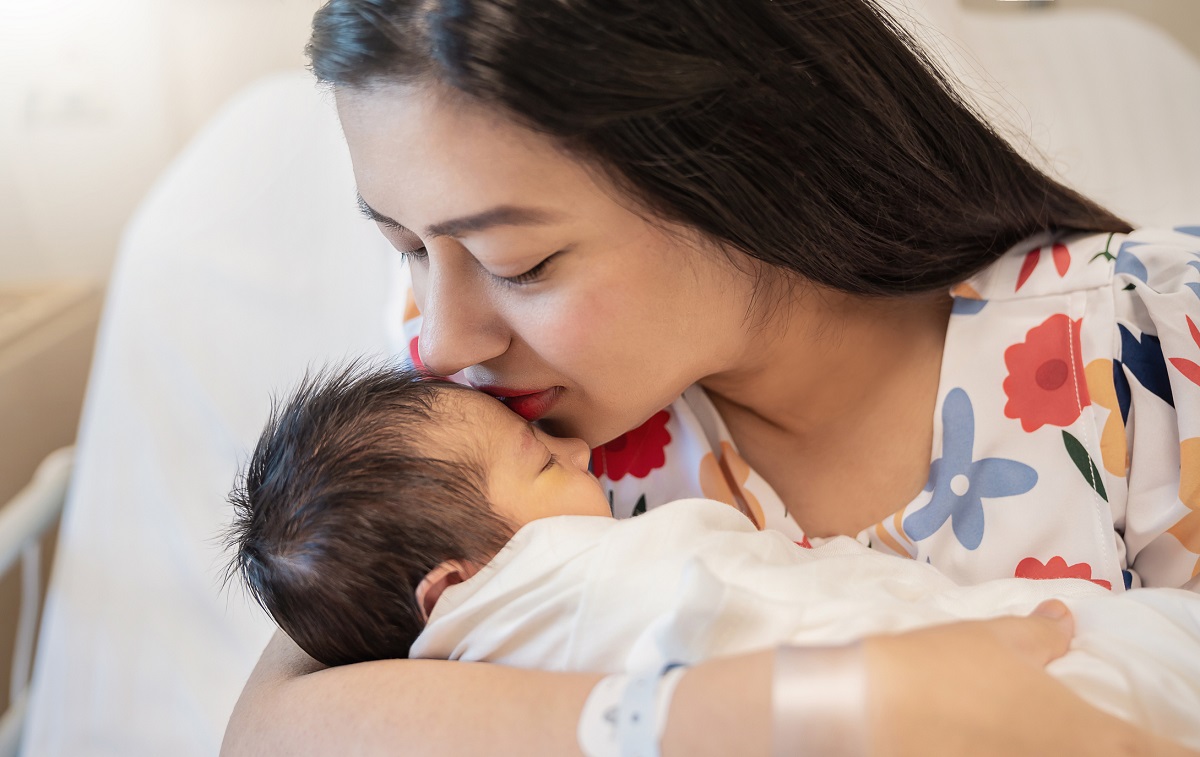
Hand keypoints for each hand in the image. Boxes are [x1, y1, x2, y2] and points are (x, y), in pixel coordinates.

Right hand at [864, 600, 1197, 756]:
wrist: (869, 710)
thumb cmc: (941, 668)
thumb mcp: (994, 640)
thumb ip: (1041, 634)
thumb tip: (1064, 617)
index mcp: (1086, 734)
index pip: (1154, 751)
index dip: (1174, 746)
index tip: (1178, 739)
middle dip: (1121, 747)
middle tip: (1112, 735)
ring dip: (1068, 751)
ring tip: (1045, 736)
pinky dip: (1020, 755)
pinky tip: (1008, 744)